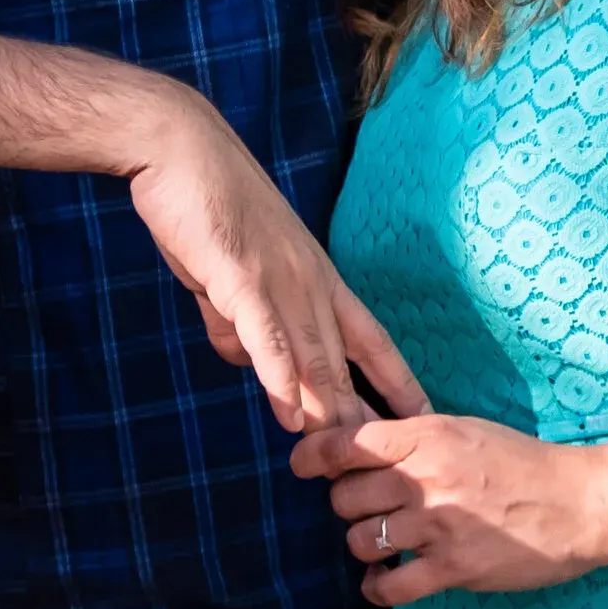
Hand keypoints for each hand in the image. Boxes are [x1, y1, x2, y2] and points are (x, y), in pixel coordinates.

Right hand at [129, 104, 426, 434]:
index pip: (369, 338)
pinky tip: (290, 416)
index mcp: (314, 275)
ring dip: (327, 410)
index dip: (398, 379)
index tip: (426, 415)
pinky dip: (280, 378)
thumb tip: (245, 359)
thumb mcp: (227, 273)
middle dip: (368, 413)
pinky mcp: (242, 278)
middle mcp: (309, 280)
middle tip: (392, 461)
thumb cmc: (204, 205)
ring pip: (313, 356)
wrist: (181, 148)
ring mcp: (279, 279)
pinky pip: (268, 337)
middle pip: (346, 360)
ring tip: (344, 456)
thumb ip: (237, 320)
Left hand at [289, 411, 607, 602]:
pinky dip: (379, 588)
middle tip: (367, 509)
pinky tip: (385, 582)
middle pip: (344, 497)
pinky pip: (391, 587)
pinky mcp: (454, 568)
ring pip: (360, 541)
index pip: (346, 443)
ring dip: (363, 546)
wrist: (583, 502)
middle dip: (347, 506)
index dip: (313, 456)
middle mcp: (426, 478)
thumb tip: (360, 441)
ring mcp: (439, 525)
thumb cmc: (524, 463)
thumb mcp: (465, 430)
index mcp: (427, 436)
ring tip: (382, 546)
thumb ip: (414, 437)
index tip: (304, 466)